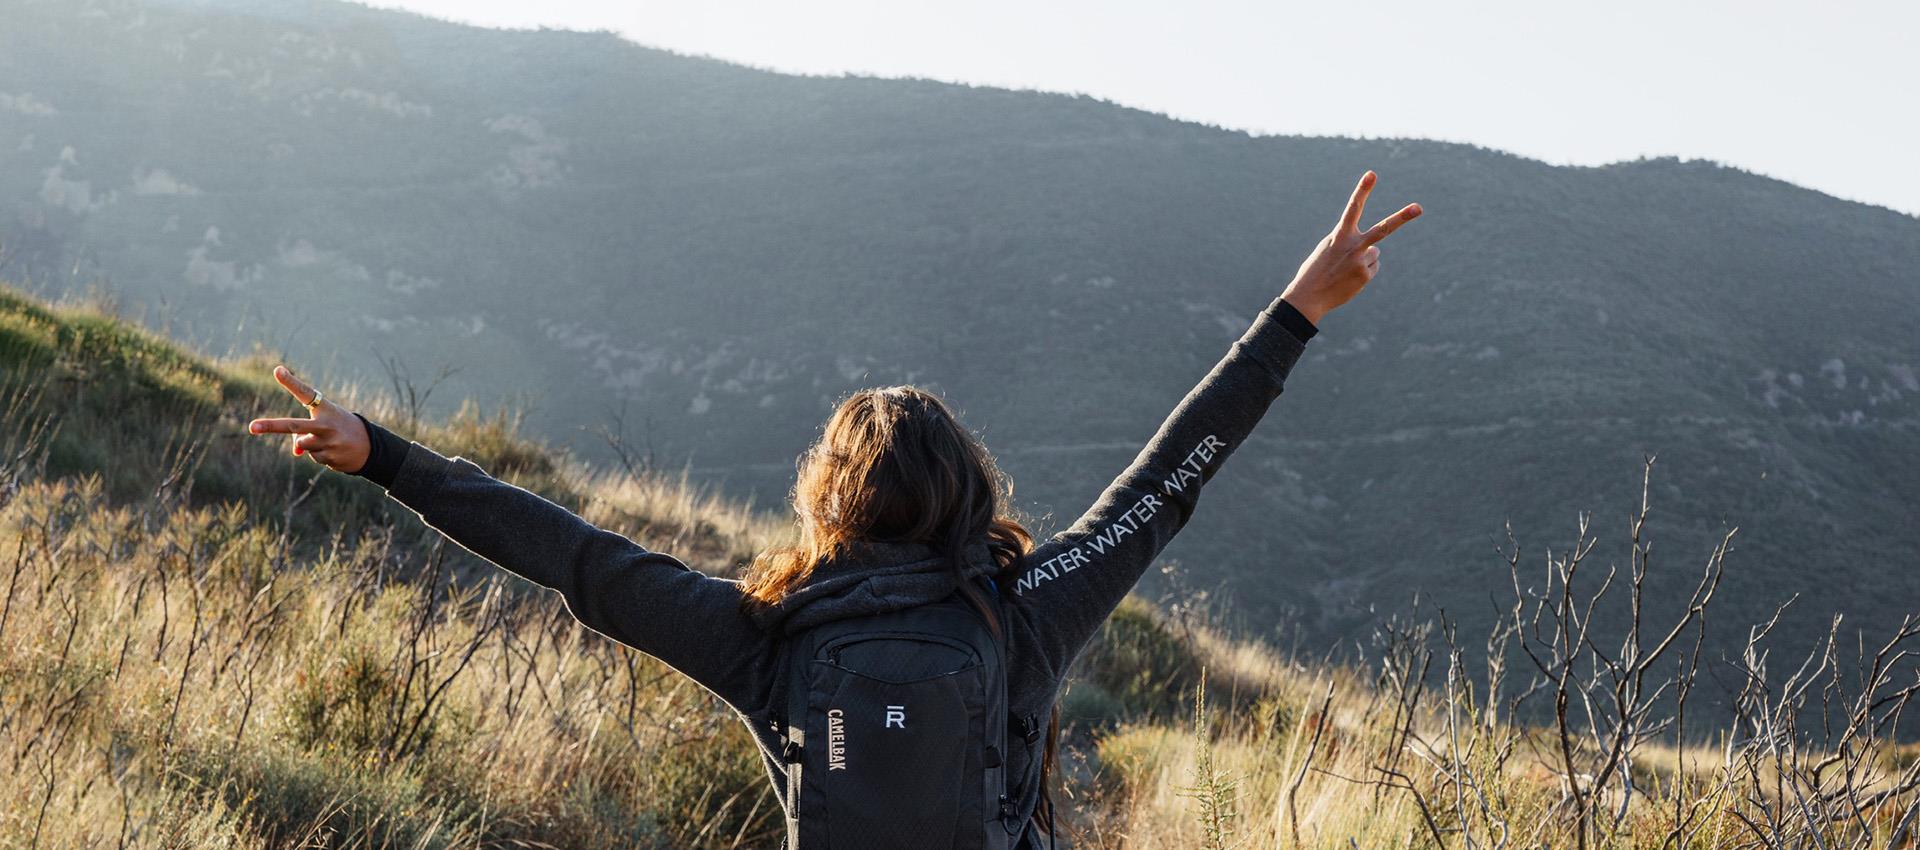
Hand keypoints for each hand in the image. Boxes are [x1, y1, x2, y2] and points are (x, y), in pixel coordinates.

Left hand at [245, 364, 370, 473]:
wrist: (370, 447)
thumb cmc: (341, 428)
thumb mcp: (325, 424)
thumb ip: (305, 433)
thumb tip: (296, 452)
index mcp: (325, 409)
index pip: (305, 393)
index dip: (291, 382)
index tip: (277, 371)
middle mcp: (326, 424)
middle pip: (294, 426)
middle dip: (271, 426)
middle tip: (252, 427)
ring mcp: (329, 442)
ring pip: (302, 445)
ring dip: (310, 445)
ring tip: (329, 441)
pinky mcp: (330, 457)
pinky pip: (313, 457)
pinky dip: (320, 455)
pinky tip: (334, 451)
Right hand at [1280, 171, 1421, 323]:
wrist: (1309, 296)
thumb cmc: (1316, 269)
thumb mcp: (1329, 249)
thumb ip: (1351, 243)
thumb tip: (1376, 252)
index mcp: (1340, 235)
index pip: (1353, 208)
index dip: (1362, 190)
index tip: (1371, 174)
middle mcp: (1353, 246)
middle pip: (1383, 229)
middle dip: (1402, 217)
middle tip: (1419, 208)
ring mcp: (1361, 261)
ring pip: (1374, 253)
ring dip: (1363, 259)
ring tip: (1344, 269)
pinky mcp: (1366, 275)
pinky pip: (1373, 267)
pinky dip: (1363, 272)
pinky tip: (1348, 278)